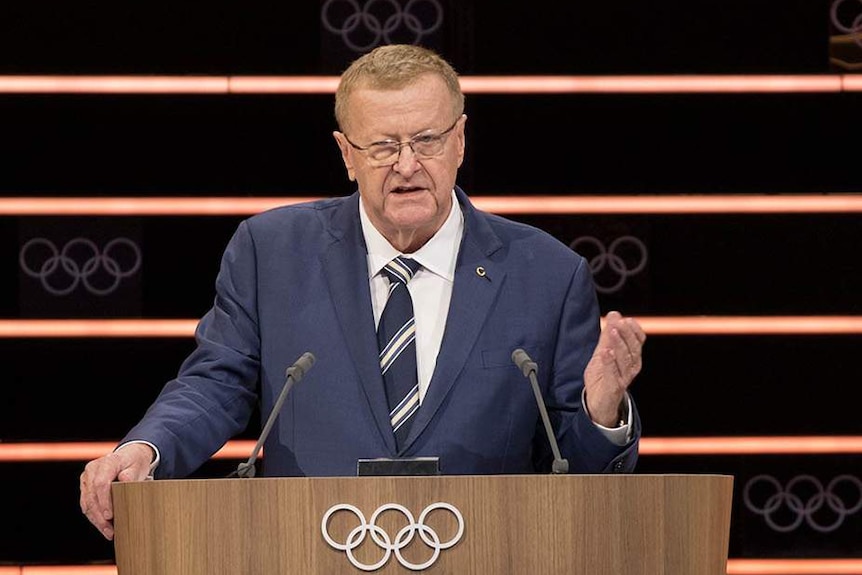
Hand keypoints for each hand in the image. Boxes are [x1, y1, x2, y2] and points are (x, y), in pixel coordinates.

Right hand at [79, 443, 153, 539]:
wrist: (129, 456)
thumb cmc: (135, 462)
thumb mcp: (138, 466)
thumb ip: (131, 474)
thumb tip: (124, 480)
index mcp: (106, 462)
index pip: (101, 483)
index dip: (104, 501)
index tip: (110, 516)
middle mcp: (92, 469)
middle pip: (92, 496)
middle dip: (100, 516)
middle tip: (110, 530)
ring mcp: (87, 478)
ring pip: (87, 503)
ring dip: (96, 520)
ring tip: (108, 532)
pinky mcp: (86, 487)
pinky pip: (86, 504)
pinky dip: (94, 517)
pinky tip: (103, 526)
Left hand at [583, 311, 645, 426]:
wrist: (598, 401)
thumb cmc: (603, 375)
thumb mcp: (604, 351)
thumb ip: (608, 334)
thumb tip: (614, 314)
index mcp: (632, 357)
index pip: (639, 340)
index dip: (634, 330)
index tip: (626, 319)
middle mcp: (631, 367)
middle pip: (633, 348)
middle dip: (626, 334)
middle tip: (619, 323)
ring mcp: (624, 378)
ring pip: (625, 359)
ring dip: (619, 344)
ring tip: (613, 332)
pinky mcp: (614, 387)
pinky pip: (612, 373)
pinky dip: (610, 362)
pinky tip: (606, 351)